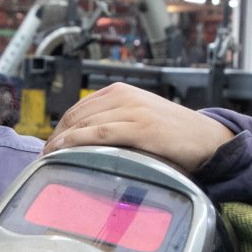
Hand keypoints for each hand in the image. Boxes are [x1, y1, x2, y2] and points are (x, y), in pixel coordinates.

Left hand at [42, 82, 233, 173]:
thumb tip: (84, 141)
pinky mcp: (141, 127)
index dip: (58, 128)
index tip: (48, 146)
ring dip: (61, 142)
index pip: (78, 108)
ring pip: (84, 123)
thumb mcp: (140, 117)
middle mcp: (124, 96)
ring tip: (49, 160)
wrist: (208, 138)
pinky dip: (77, 142)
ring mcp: (133, 110)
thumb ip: (115, 122)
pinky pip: (100, 134)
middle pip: (75, 115)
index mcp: (121, 91)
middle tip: (43, 157)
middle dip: (55, 137)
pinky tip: (64, 152)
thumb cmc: (174, 133)